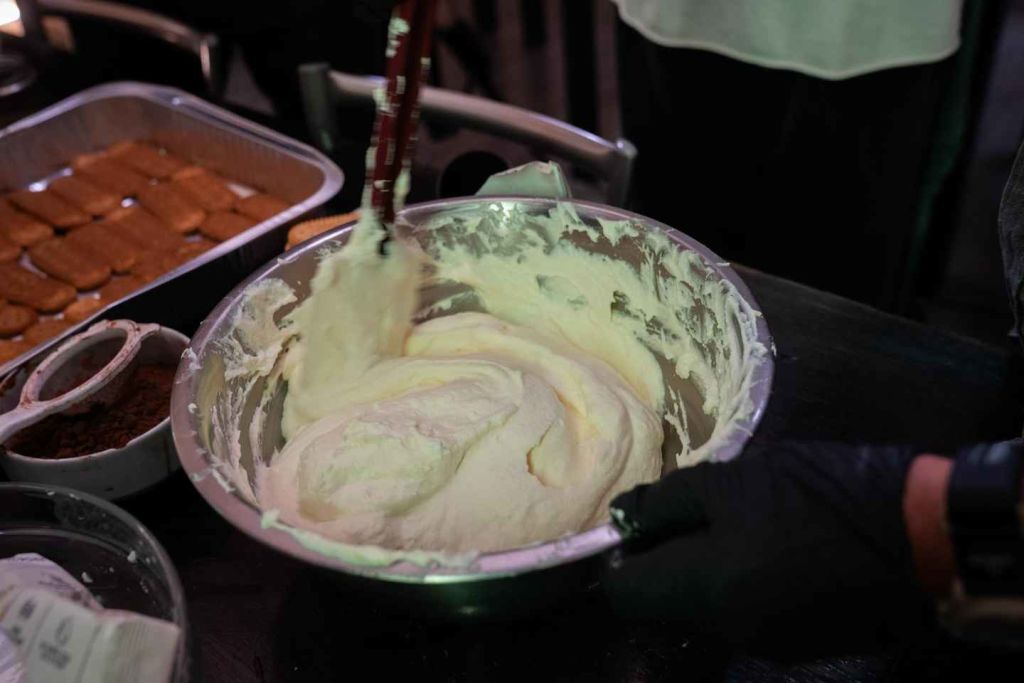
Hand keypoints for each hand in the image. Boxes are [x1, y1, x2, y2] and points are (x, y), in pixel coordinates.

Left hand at [604, 442, 935, 656]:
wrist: (922, 535)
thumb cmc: (815, 496)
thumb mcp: (733, 480)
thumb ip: (668, 501)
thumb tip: (624, 517)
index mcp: (703, 590)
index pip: (623, 594)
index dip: (619, 556)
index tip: (637, 523)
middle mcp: (726, 627)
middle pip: (665, 601)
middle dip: (666, 557)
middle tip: (694, 507)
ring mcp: (767, 641)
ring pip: (707, 605)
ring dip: (707, 567)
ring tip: (740, 517)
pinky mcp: (801, 641)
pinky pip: (747, 611)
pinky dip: (744, 581)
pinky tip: (774, 543)